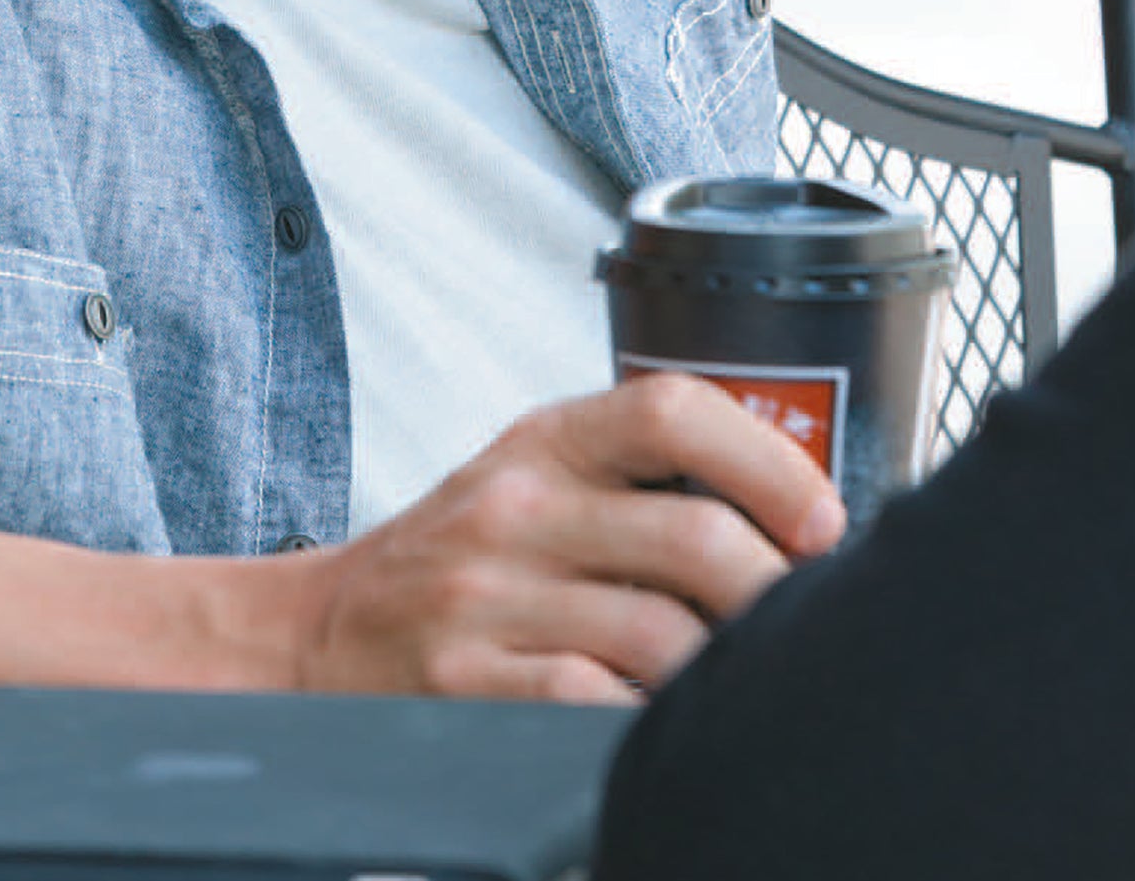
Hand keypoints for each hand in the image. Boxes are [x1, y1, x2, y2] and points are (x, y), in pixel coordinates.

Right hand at [292, 369, 845, 706]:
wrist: (312, 637)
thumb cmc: (456, 562)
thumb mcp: (532, 481)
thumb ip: (635, 481)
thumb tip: (794, 518)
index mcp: (544, 443)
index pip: (671, 410)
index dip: (767, 461)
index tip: (822, 520)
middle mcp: (514, 507)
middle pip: (690, 536)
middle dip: (775, 593)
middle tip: (804, 626)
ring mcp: (487, 601)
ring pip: (659, 636)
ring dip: (722, 671)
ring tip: (742, 685)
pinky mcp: (468, 689)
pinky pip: (593, 708)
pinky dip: (648, 723)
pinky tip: (661, 725)